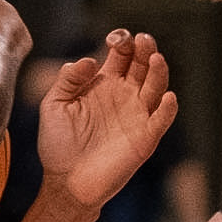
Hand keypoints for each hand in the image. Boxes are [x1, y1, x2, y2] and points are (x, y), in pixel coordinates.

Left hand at [36, 29, 175, 211]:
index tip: (114, 38)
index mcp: (104, 84)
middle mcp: (124, 95)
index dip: (122, 41)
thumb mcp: (54, 106)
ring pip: (156, 86)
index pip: (122, 54)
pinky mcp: (145, 138)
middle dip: (144, 49)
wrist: (65, 182)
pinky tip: (166, 97)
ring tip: (154, 58)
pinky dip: (167, 108)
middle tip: (142, 40)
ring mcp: (137, 116)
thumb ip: (67, 80)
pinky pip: (162, 120)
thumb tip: (89, 60)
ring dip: (158, 72)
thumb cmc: (58, 144)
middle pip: (142, 64)